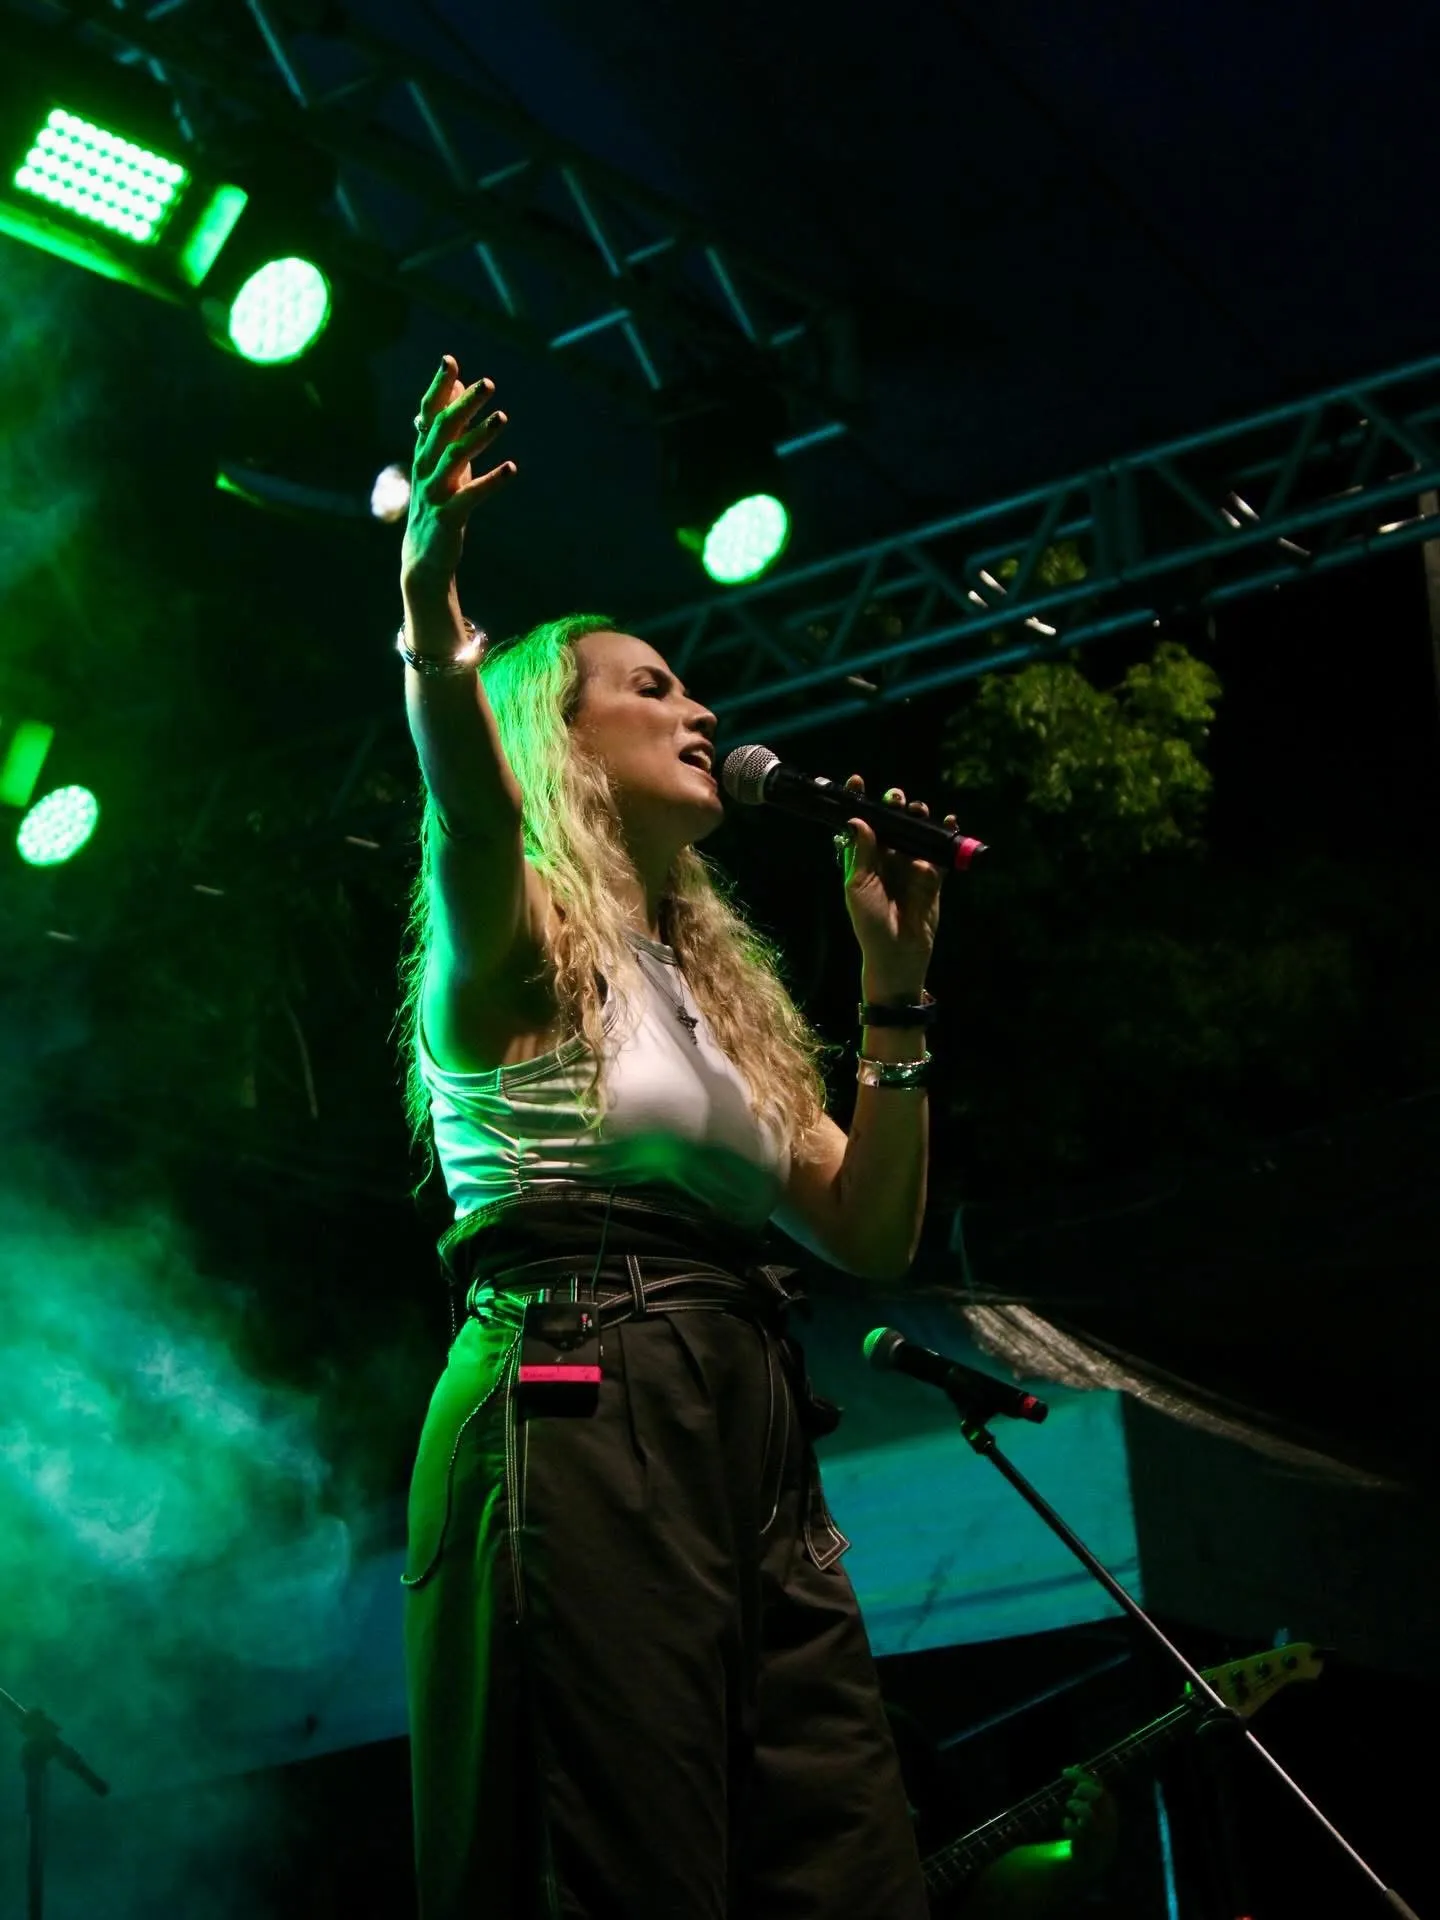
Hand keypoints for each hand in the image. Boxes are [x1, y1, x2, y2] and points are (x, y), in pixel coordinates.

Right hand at [401, 356, 515, 597]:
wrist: (424, 556)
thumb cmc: (438, 504)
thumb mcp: (442, 463)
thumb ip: (449, 427)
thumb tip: (457, 388)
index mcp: (424, 454)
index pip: (428, 413)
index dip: (439, 388)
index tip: (450, 361)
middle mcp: (424, 468)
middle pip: (442, 429)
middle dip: (464, 405)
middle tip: (487, 383)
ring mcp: (434, 493)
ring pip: (455, 458)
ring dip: (479, 436)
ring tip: (503, 417)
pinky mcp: (447, 517)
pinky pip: (470, 496)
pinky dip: (491, 481)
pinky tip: (511, 468)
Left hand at [836, 775, 955, 997]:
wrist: (897, 953)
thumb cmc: (870, 922)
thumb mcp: (858, 886)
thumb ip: (861, 853)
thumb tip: (858, 820)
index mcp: (864, 859)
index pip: (861, 824)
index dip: (860, 802)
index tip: (857, 782)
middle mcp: (887, 858)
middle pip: (892, 822)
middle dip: (894, 805)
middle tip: (896, 798)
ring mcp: (911, 865)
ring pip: (916, 832)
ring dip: (918, 817)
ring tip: (918, 810)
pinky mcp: (933, 876)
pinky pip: (941, 850)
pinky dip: (946, 834)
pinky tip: (948, 821)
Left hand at [1059, 1768, 1119, 1879]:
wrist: (1093, 1861)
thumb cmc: (1091, 1827)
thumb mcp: (1091, 1806)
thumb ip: (1085, 1788)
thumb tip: (1077, 1765)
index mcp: (1110, 1809)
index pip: (1098, 1786)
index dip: (1081, 1776)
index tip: (1064, 1772)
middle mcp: (1109, 1821)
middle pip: (1100, 1798)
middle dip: (1085, 1790)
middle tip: (1074, 1791)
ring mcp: (1100, 1836)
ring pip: (1090, 1816)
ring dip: (1078, 1807)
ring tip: (1070, 1805)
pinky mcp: (1090, 1850)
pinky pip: (1079, 1835)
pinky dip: (1070, 1826)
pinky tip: (1066, 1823)